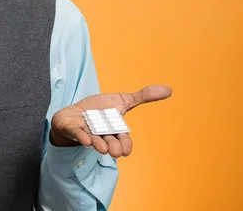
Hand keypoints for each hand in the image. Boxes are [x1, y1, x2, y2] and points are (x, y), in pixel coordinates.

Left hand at [49, 84, 171, 157]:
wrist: (75, 113)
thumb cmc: (100, 110)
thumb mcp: (122, 101)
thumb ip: (143, 96)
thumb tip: (169, 89)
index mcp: (114, 130)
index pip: (122, 140)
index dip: (124, 145)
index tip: (126, 151)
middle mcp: (101, 134)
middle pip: (108, 142)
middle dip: (112, 147)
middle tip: (115, 153)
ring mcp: (86, 132)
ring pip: (93, 139)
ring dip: (97, 144)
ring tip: (102, 148)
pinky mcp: (72, 129)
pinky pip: (76, 133)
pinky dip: (81, 136)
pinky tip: (85, 140)